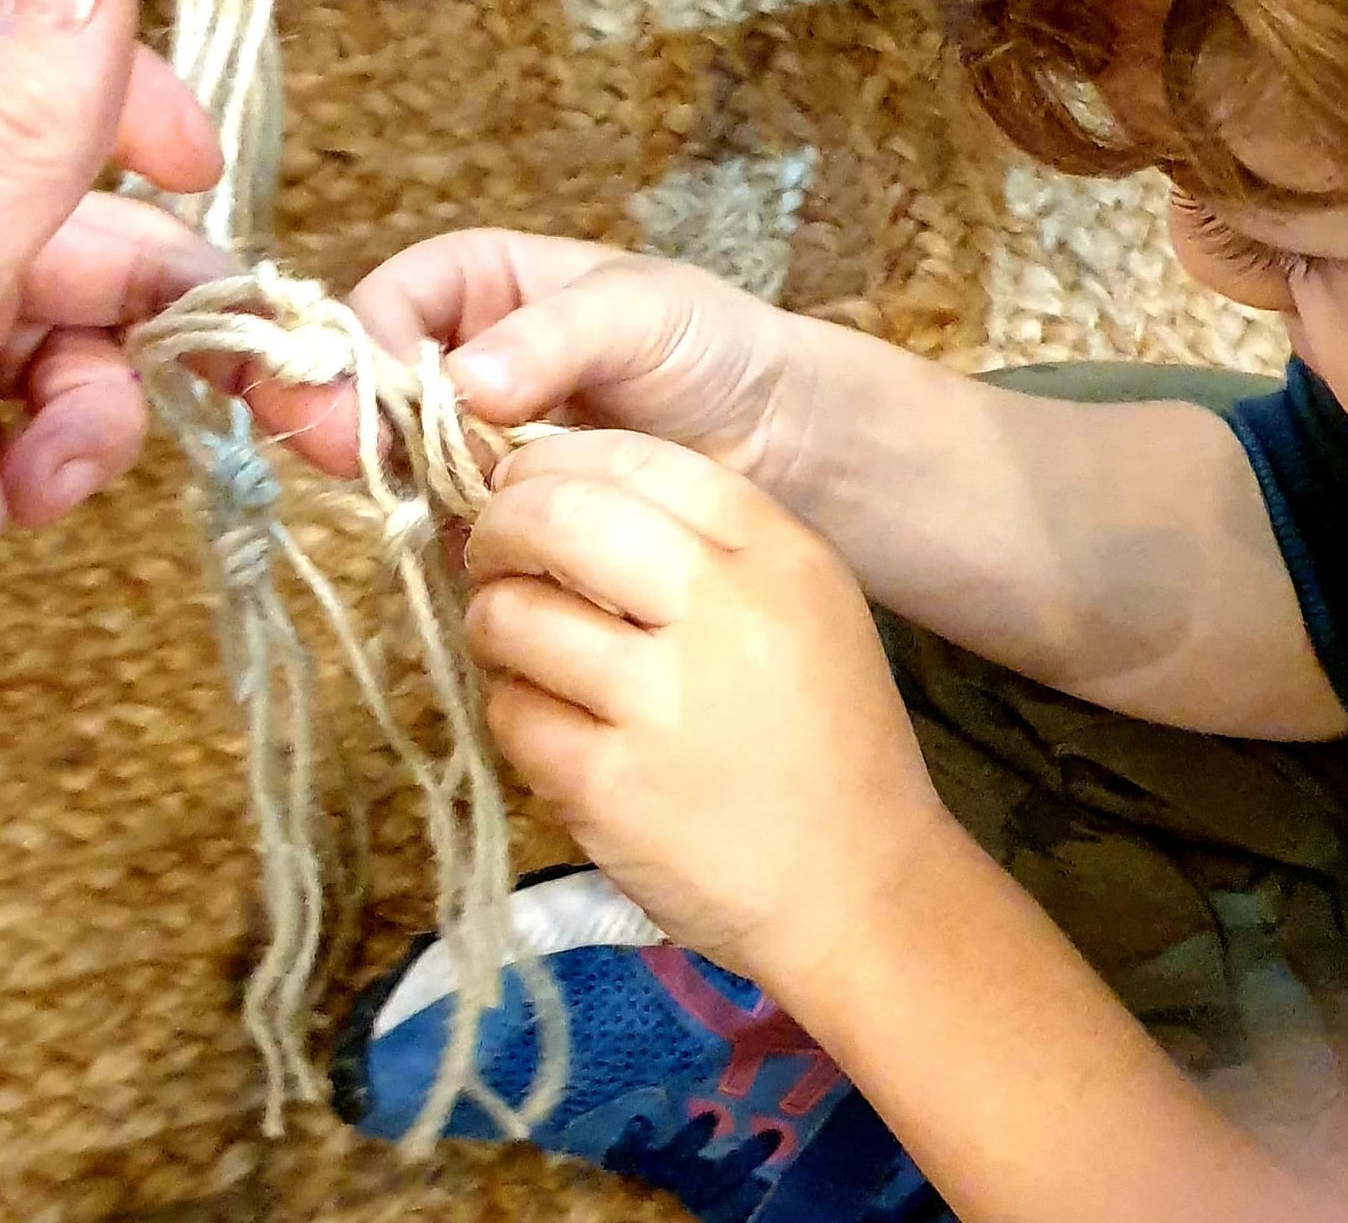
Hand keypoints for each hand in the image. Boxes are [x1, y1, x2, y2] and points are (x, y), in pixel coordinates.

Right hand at [274, 228, 821, 492]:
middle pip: (365, 384)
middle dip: (341, 413)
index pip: (390, 301)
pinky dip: (440, 533)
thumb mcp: (640, 313)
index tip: (353, 394)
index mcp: (483, 284)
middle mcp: (462, 359)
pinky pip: (442, 523)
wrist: (783, 443)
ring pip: (392, 459)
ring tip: (412, 491)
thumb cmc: (713, 348)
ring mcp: (472, 442)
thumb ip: (553, 337)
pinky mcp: (497, 514)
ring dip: (388, 479)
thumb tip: (466, 383)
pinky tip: (465, 539)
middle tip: (334, 450)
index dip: (357, 342)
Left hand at [462, 425, 952, 992]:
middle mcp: (723, 612)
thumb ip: (704, 539)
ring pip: (515, 614)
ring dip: (491, 620)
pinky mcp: (611, 787)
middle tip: (489, 551)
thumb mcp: (803, 604)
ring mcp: (663, 702)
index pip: (634, 458)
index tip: (524, 484)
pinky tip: (542, 718)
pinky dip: (509, 708)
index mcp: (775, 555)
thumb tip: (560, 485)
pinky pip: (512, 713)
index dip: (556, 459)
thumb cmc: (822, 736)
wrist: (858, 888)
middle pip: (561, 516)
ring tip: (511, 639)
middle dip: (501, 526)